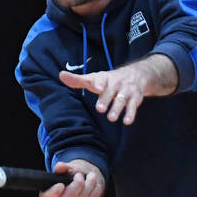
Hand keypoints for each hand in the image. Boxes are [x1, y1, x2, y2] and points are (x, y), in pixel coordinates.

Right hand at [39, 158, 104, 196]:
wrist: (86, 179)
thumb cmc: (73, 174)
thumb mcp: (68, 168)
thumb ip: (63, 167)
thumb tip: (59, 166)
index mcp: (51, 192)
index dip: (52, 193)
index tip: (61, 185)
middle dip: (77, 184)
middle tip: (80, 175)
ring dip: (90, 184)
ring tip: (92, 175)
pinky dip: (96, 191)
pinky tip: (95, 185)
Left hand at [59, 54, 176, 124]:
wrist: (135, 75)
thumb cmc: (108, 81)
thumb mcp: (94, 79)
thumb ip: (78, 80)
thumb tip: (61, 75)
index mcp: (104, 78)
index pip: (101, 80)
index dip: (99, 83)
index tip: (98, 87)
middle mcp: (116, 83)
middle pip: (111, 91)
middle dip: (106, 99)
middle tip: (100, 109)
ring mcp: (126, 90)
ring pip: (122, 99)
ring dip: (117, 108)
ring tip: (111, 118)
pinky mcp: (135, 98)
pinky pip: (133, 106)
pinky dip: (131, 114)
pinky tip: (127, 121)